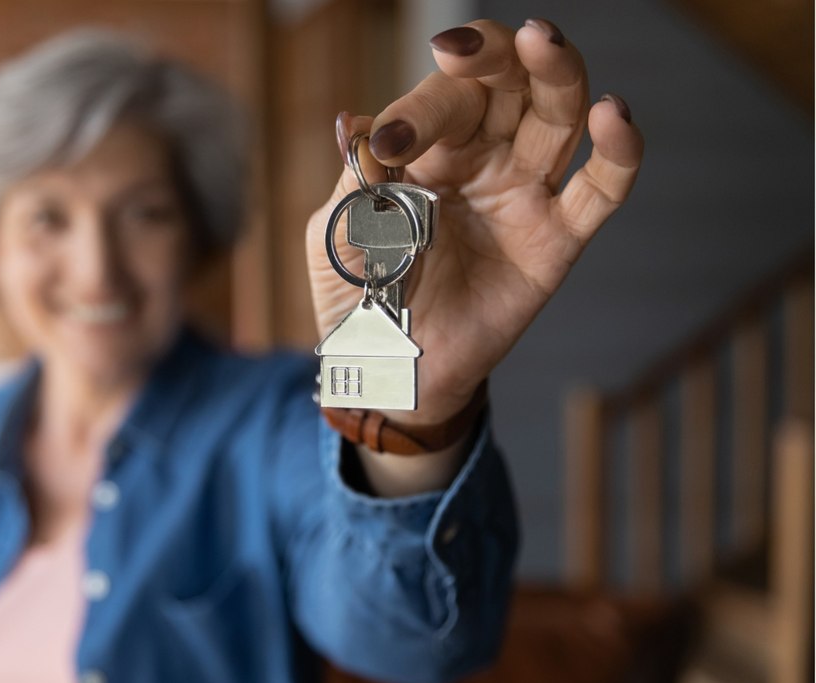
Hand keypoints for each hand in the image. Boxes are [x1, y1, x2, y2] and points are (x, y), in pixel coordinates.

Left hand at [307, 18, 643, 426]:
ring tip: (540, 40)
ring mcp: (525, 194)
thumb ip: (353, 182)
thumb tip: (355, 125)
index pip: (437, 100)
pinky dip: (618, 151)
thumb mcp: (336, 237)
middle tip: (463, 50)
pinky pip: (602, 190)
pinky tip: (614, 115)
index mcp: (426, 148)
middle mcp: (482, 158)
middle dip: (491, 54)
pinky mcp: (558, 240)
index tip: (390, 141)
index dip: (417, 110)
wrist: (389, 369)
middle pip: (505, 84)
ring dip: (555, 73)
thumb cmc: (359, 297)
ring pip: (557, 115)